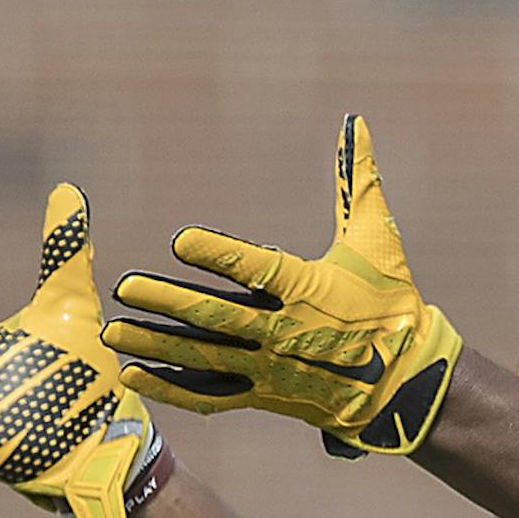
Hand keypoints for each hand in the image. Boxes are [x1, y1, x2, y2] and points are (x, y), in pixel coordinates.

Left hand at [103, 115, 460, 454]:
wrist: (405, 381)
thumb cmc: (390, 301)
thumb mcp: (376, 238)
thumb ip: (358, 180)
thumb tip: (357, 122)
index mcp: (310, 288)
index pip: (257, 268)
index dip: (218, 256)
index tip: (180, 242)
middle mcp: (286, 331)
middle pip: (217, 317)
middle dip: (168, 303)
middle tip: (125, 288)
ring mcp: (272, 367)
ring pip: (205, 357)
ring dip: (157, 344)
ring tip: (113, 332)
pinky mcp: (265, 395)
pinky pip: (212, 395)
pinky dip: (173, 388)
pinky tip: (136, 375)